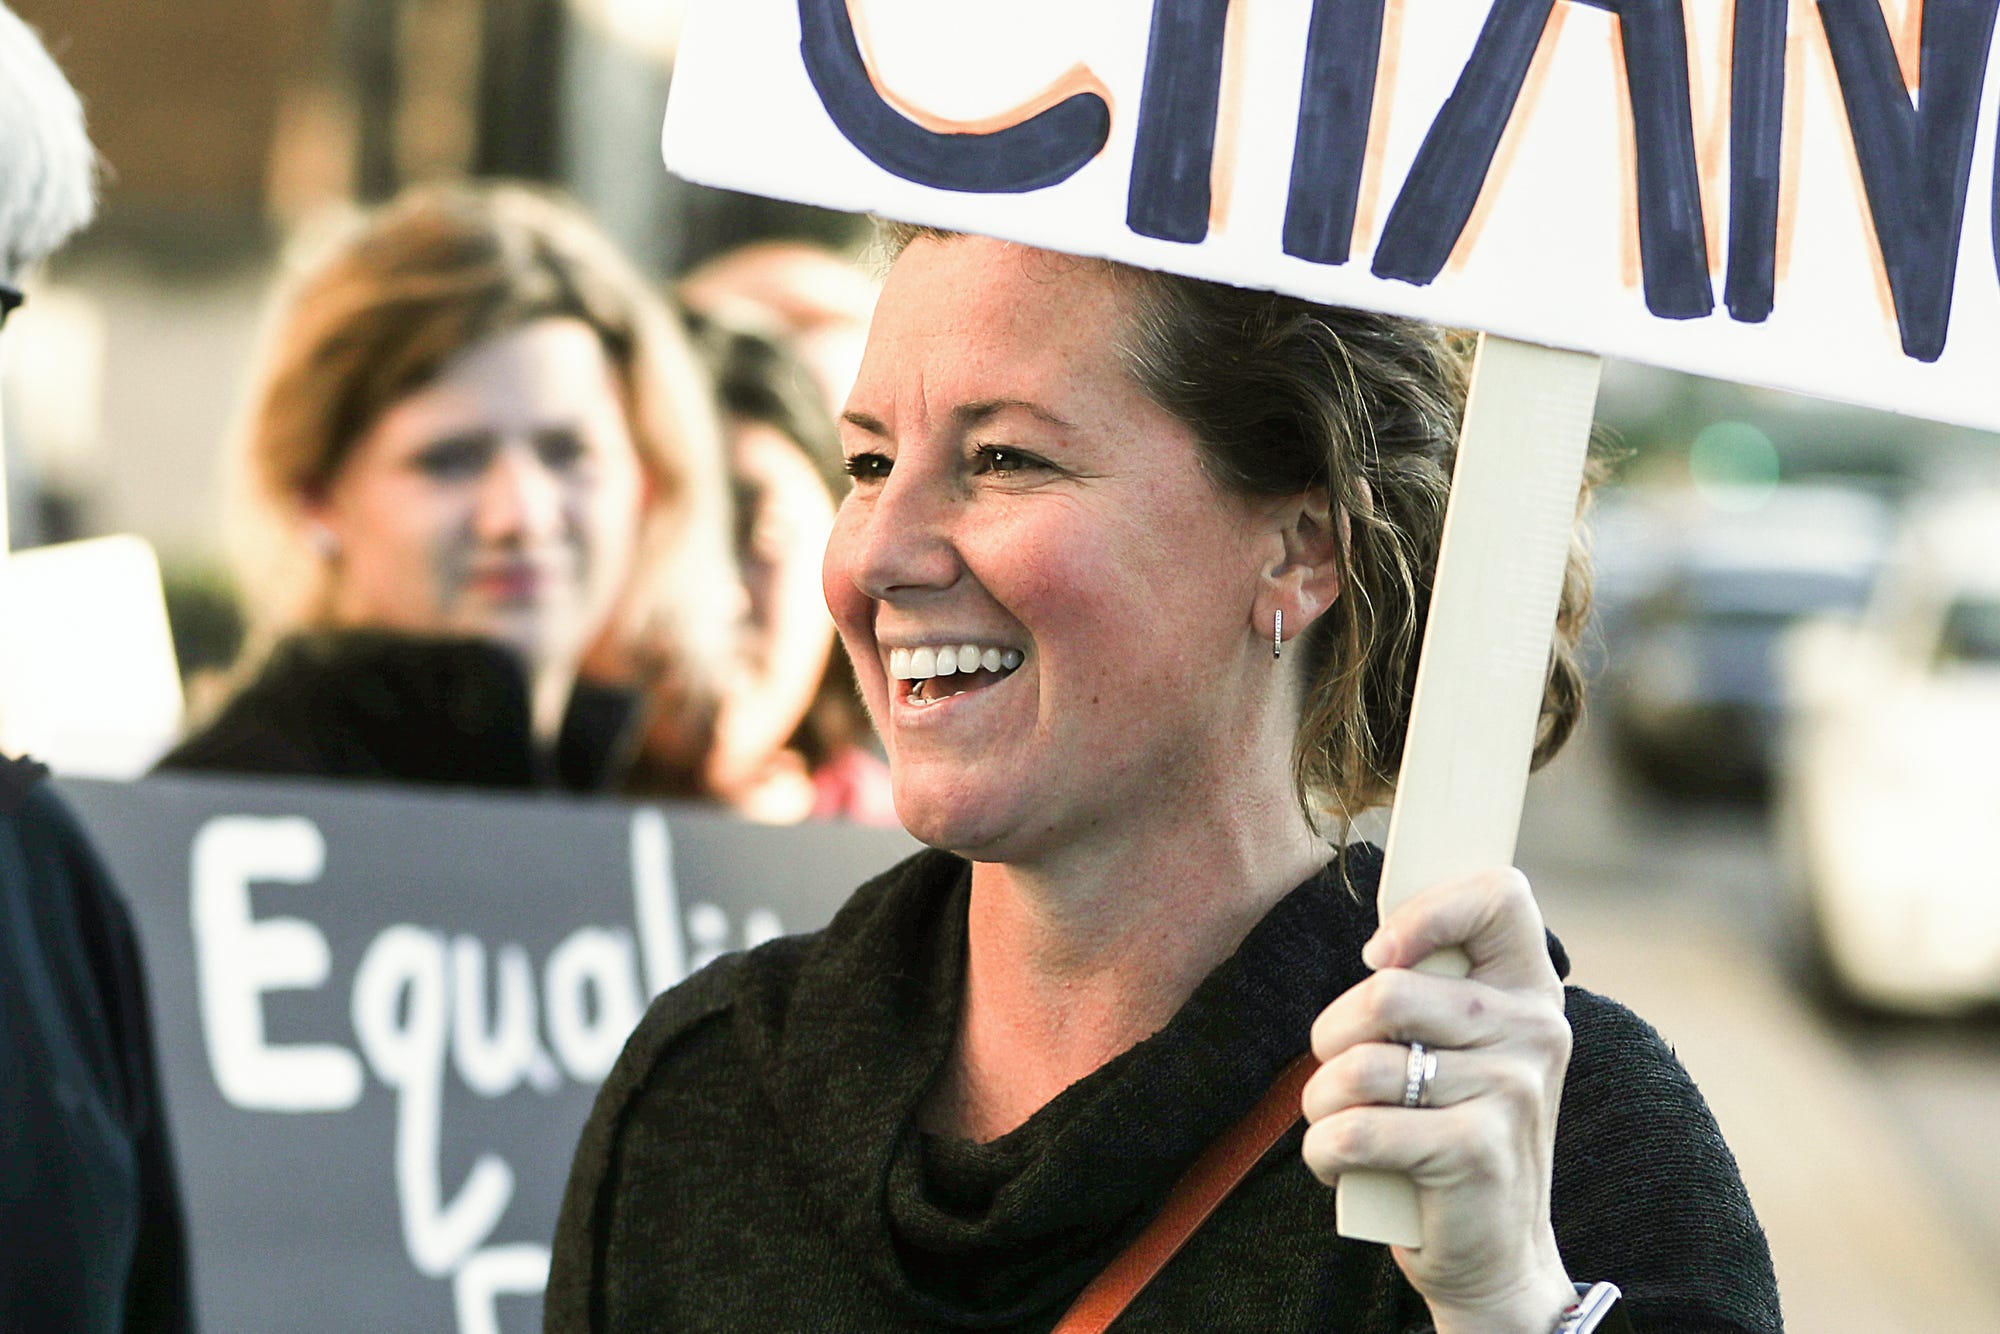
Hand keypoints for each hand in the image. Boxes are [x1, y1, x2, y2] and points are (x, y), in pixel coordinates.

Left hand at [1301, 868, 1577, 1333]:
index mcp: (1532, 990)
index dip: (1426, 911)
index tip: (1380, 956)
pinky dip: (1324, 1152)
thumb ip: (1436, 990)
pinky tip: (1341, 1163)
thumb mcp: (1464, 1052)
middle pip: (1387, 989)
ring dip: (1321, 1101)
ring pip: (1358, 1065)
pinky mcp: (1476, 1151)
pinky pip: (1354, 1130)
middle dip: (1332, 1035)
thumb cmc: (1453, 1133)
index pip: (1500, 893)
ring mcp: (1511, 1091)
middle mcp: (1534, 1031)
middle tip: (1339, 1070)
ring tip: (1339, 1122)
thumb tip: (1381, 943)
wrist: (1496, 1257)